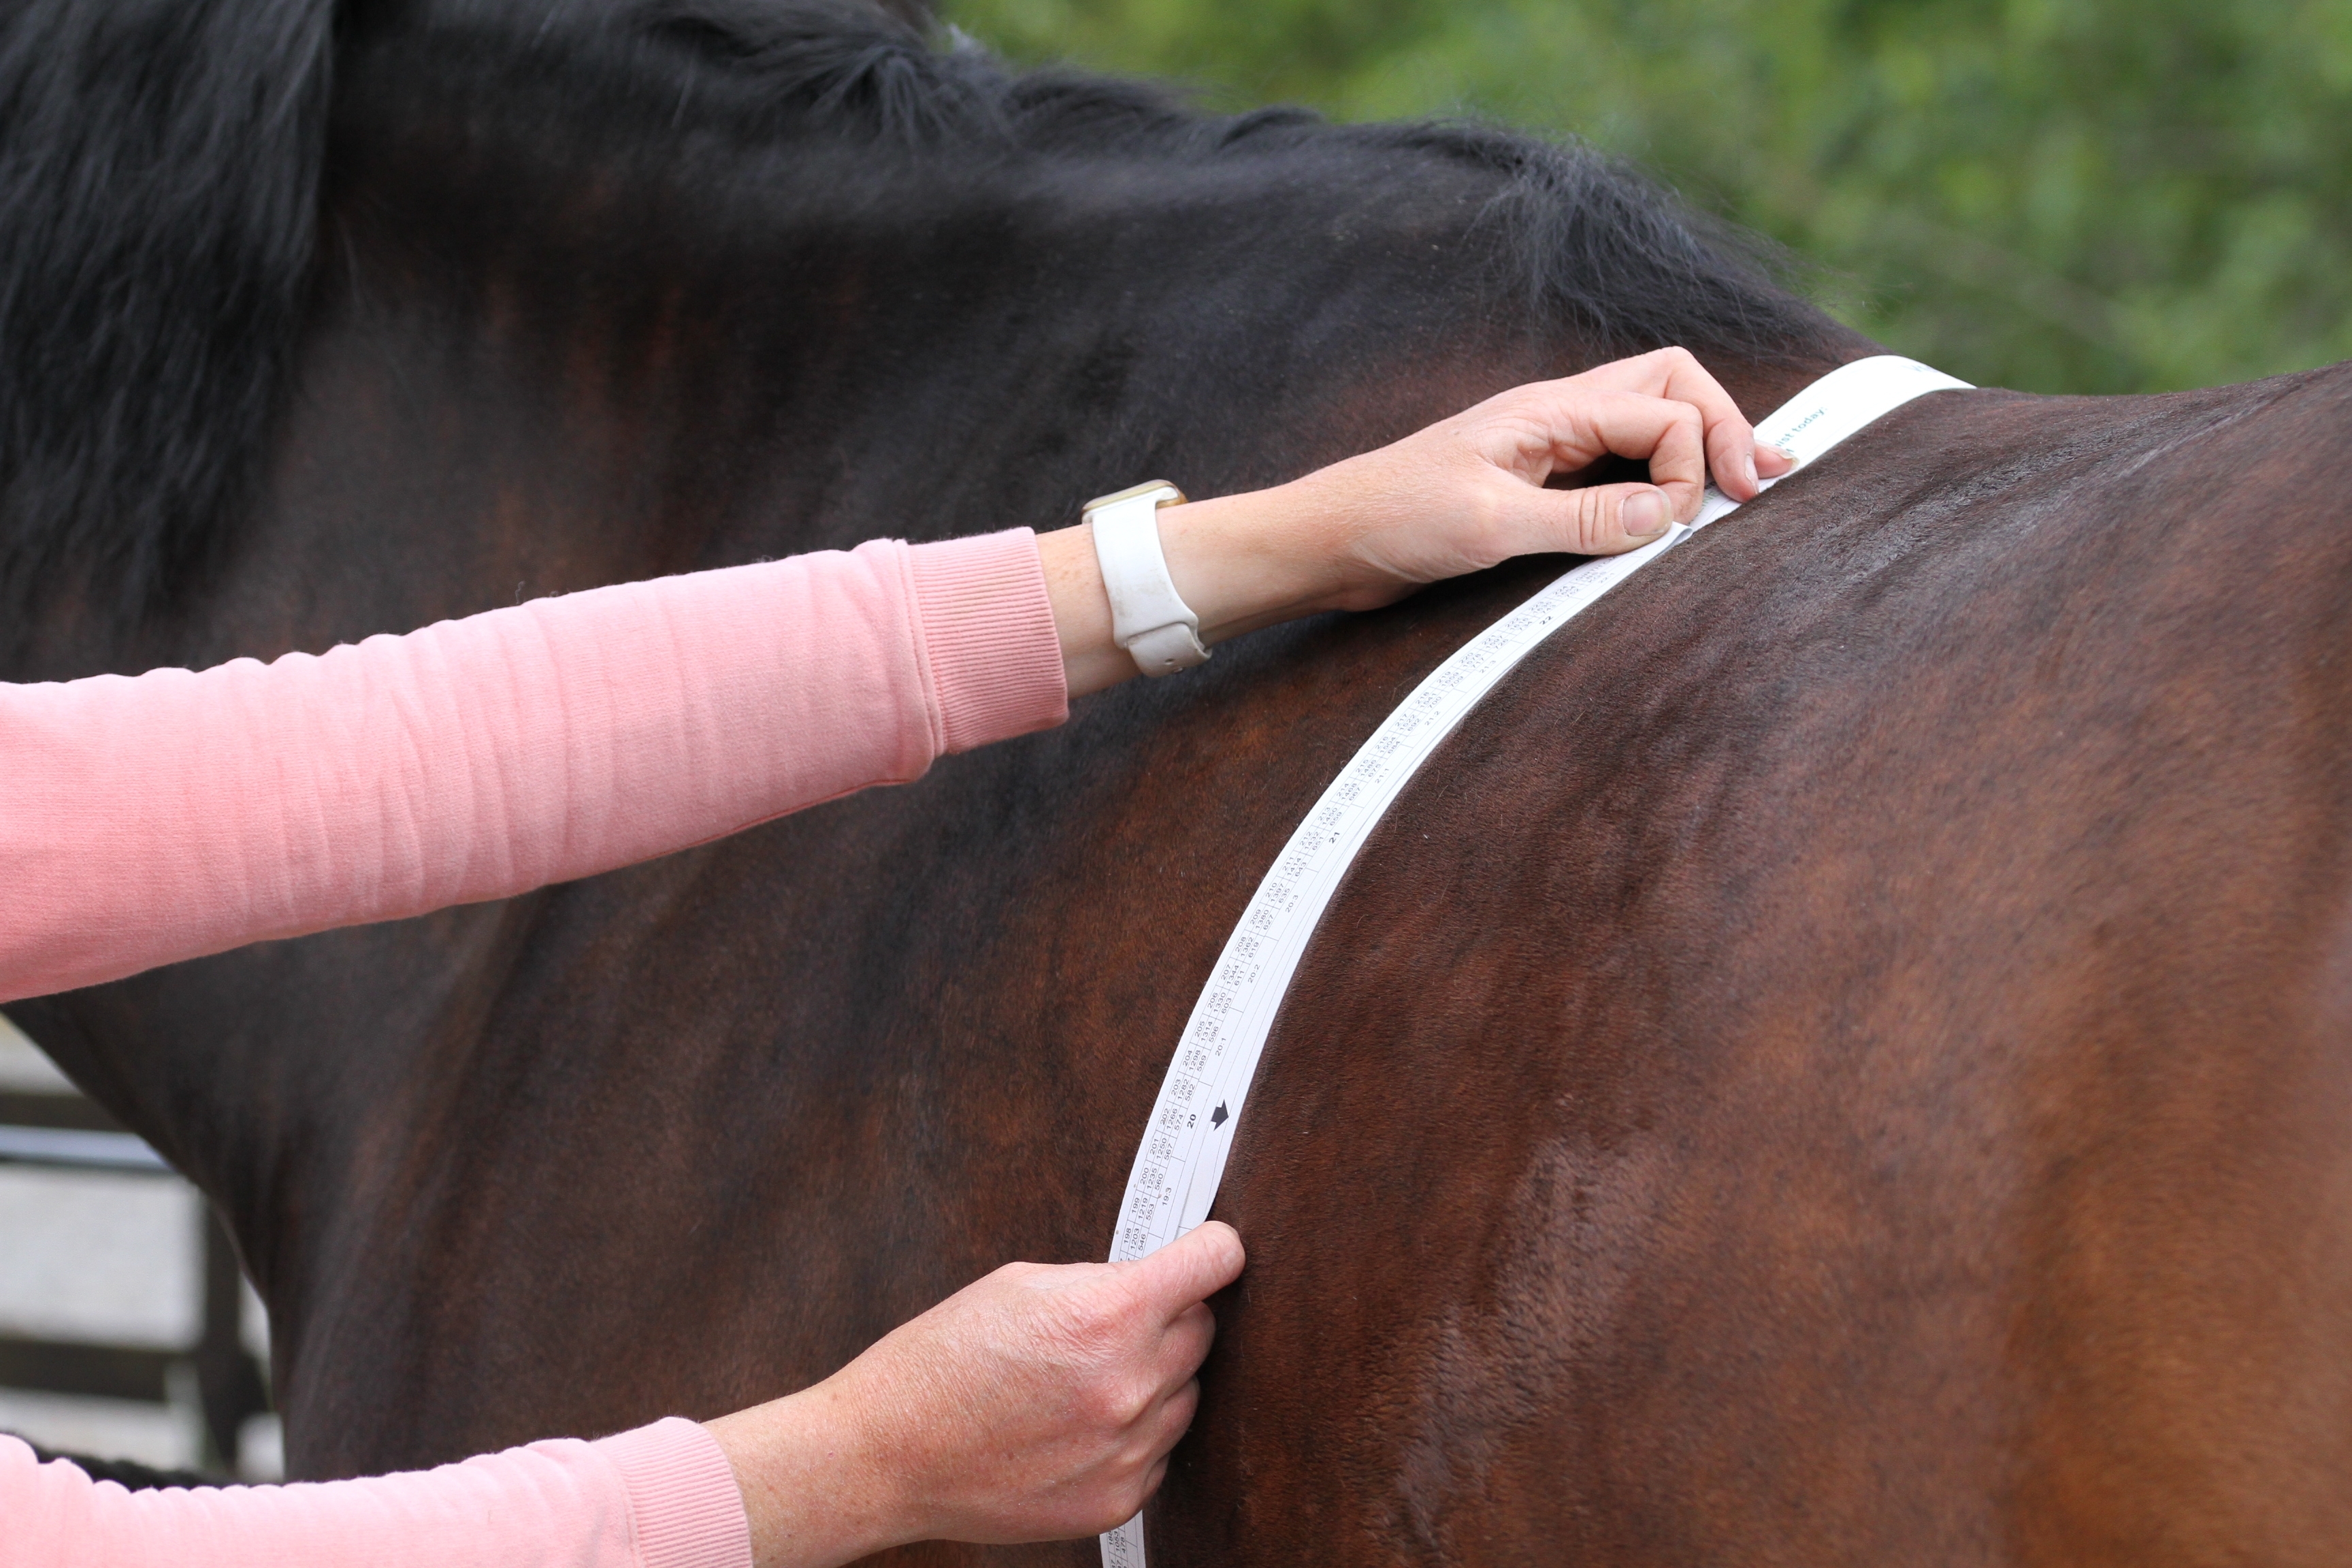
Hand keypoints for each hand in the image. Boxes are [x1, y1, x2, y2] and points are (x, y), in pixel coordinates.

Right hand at [706, 1221, 1246, 1567]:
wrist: (888, 1455)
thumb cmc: (939, 1364)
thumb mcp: (1019, 1282)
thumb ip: (1099, 1278)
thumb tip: (1153, 1278)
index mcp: (1107, 1315)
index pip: (1213, 1262)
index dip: (1212, 1249)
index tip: (1213, 1250)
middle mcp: (1129, 1385)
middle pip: (1202, 1329)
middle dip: (1168, 1316)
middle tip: (1113, 1321)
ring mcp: (1127, 1450)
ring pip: (1185, 1392)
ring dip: (1153, 1378)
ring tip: (1081, 1380)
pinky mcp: (1117, 1498)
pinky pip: (1159, 1450)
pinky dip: (1132, 1434)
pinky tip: (1076, 1424)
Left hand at [1041, 346, 1792, 694]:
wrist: (1327, 540)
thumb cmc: (1390, 521)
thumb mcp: (1488, 526)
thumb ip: (1580, 519)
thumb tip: (1668, 514)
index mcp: (1549, 410)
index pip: (1663, 406)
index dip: (1696, 457)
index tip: (1687, 520)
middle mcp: (1557, 417)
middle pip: (1671, 386)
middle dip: (1725, 426)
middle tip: (1768, 483)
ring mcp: (1550, 448)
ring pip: (1650, 419)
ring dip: (1702, 446)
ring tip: (1753, 486)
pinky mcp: (1538, 484)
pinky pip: (1620, 464)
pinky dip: (1663, 478)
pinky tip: (1684, 509)